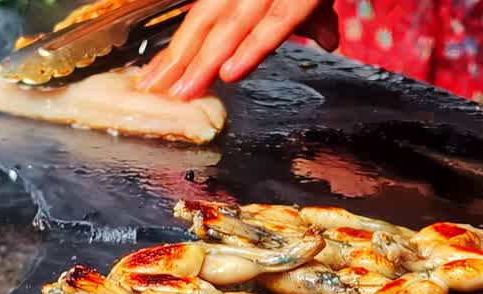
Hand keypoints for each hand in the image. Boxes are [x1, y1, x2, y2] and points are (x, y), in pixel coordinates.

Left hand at [135, 0, 338, 99]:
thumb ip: (315, 14)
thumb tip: (326, 40)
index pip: (205, 13)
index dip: (182, 46)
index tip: (157, 74)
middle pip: (208, 19)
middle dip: (180, 58)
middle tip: (156, 89)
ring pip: (233, 24)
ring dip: (206, 61)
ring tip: (186, 90)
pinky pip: (276, 21)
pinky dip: (254, 47)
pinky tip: (232, 72)